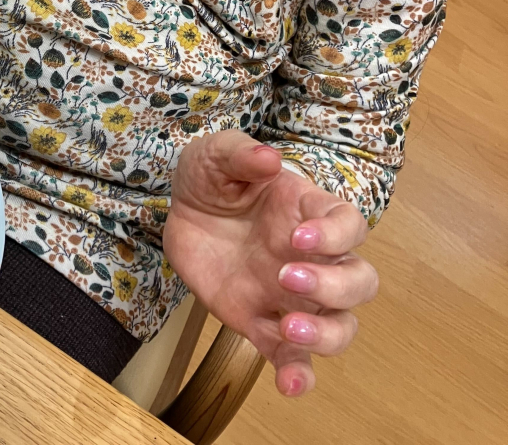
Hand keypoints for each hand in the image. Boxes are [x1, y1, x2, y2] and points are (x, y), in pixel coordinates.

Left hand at [163, 129, 377, 396]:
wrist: (179, 211)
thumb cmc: (211, 176)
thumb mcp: (216, 153)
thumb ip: (241, 154)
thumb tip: (268, 159)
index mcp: (307, 210)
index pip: (348, 224)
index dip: (335, 235)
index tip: (300, 236)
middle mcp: (311, 256)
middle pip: (358, 280)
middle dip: (335, 286)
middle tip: (287, 276)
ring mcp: (289, 294)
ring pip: (338, 326)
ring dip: (324, 334)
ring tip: (289, 328)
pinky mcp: (260, 322)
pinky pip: (291, 357)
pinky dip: (297, 375)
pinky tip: (287, 386)